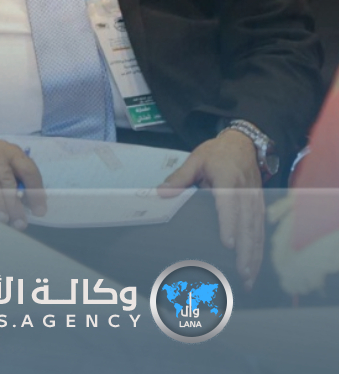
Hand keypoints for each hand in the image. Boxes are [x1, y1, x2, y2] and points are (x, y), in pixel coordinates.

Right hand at [0, 129, 46, 228]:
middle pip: (8, 180)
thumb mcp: (2, 161)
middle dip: (14, 204)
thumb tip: (28, 205)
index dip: (36, 192)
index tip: (39, 211)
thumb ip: (15, 178)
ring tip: (1, 219)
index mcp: (11, 153)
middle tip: (18, 223)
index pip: (28, 171)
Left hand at [159, 129, 265, 285]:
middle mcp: (246, 193)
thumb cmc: (216, 153)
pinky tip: (254, 267)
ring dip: (254, 256)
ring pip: (257, 232)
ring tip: (249, 278)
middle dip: (246, 251)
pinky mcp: (259, 207)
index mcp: (229, 180)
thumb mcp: (195, 159)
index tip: (227, 244)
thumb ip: (179, 177)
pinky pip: (260, 231)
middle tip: (241, 273)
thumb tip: (161, 193)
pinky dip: (259, 250)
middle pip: (247, 225)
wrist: (244, 143)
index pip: (230, 205)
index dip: (229, 225)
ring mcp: (255, 202)